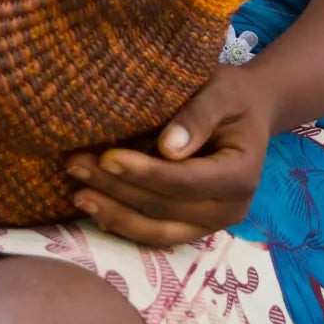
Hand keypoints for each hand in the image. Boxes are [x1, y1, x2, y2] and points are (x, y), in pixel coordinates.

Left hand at [66, 66, 274, 246]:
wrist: (249, 112)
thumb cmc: (233, 95)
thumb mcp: (222, 90)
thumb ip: (199, 115)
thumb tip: (168, 148)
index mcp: (240, 176)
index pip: (185, 181)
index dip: (144, 172)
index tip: (107, 157)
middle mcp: (229, 210)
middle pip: (164, 207)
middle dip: (117, 189)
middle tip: (74, 165)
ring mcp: (210, 225)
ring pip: (156, 229)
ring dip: (114, 213)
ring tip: (76, 193)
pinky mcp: (192, 227)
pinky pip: (156, 234)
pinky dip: (124, 224)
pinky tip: (94, 209)